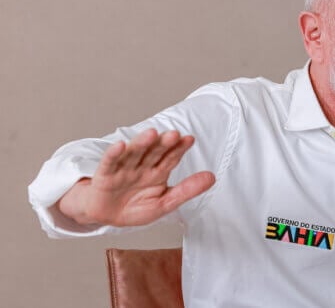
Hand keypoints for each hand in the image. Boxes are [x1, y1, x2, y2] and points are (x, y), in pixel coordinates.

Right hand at [56, 128, 214, 226]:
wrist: (107, 217)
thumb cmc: (136, 207)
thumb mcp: (165, 203)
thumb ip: (187, 190)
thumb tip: (212, 177)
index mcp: (158, 171)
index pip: (171, 157)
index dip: (179, 148)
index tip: (189, 139)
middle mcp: (142, 166)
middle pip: (154, 152)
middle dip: (163, 143)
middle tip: (173, 134)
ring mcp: (124, 169)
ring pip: (133, 154)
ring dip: (141, 143)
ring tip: (152, 134)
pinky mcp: (105, 176)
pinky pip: (109, 163)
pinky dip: (114, 154)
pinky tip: (121, 145)